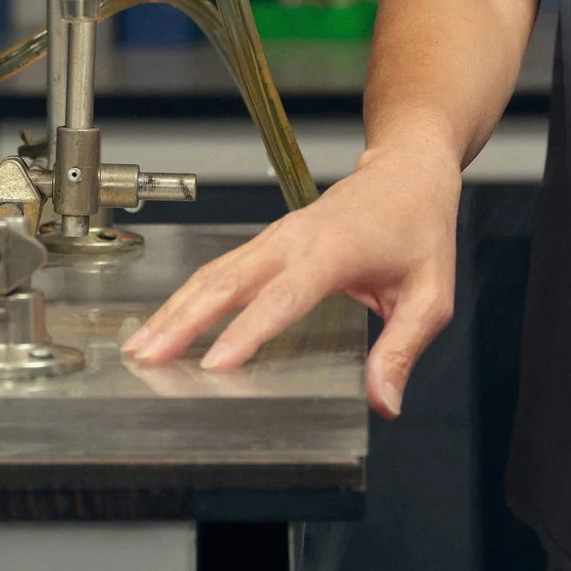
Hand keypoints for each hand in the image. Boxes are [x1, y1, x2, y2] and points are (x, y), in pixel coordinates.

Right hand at [119, 140, 461, 418]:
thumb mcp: (430, 294)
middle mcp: (296, 239)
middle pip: (228, 281)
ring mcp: (277, 236)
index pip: (284, 298)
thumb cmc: (420, 226)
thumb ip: (403, 348)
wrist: (408, 169)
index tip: (216, 365)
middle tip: (147, 359)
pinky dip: (188, 295)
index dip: (248, 332)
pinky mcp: (268, 241)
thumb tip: (384, 400)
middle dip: (184, 321)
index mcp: (335, 250)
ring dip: (175, 309)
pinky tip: (167, 322)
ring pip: (214, 272)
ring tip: (139, 348)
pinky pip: (221, 268)